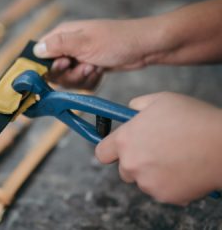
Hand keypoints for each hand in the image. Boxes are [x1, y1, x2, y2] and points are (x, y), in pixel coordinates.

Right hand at [34, 19, 160, 88]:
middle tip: (84, 66)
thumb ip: (58, 45)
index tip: (61, 68)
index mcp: (63, 35)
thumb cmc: (117, 40)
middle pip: (54, 72)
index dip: (47, 66)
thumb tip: (36, 50)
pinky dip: (91, 81)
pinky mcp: (88, 69)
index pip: (41, 53)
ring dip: (82, 78)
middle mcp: (68, 47)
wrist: (144, 48)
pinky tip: (100, 71)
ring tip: (95, 67)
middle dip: (69, 75)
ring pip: (68, 80)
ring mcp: (79, 59)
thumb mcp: (85, 42)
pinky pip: (81, 84)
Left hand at [95, 92, 221, 204]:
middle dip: (135, 161)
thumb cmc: (193, 118)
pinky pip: (161, 191)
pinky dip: (169, 183)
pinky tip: (184, 168)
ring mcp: (147, 183)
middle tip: (155, 150)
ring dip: (152, 173)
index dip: (109, 150)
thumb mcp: (161, 100)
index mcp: (125, 140)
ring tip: (174, 157)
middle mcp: (131, 164)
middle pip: (123, 169)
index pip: (102, 153)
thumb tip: (129, 111)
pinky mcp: (165, 196)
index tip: (117, 149)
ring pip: (143, 180)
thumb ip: (137, 106)